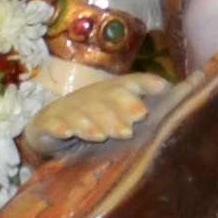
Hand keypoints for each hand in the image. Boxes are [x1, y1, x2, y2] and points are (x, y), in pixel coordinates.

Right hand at [30, 73, 162, 150]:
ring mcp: (68, 108)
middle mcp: (91, 96)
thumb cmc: (92, 121)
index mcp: (111, 93)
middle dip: (121, 107)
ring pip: (82, 111)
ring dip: (93, 121)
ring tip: (101, 135)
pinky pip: (53, 123)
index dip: (145, 83)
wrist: (49, 127)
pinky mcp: (47, 122)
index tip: (162, 87)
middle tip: (135, 120)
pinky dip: (60, 126)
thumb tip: (170, 95)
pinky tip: (67, 132)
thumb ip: (142, 111)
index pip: (129, 83)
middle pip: (107, 96)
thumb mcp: (117, 117)